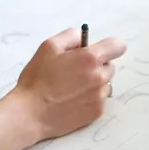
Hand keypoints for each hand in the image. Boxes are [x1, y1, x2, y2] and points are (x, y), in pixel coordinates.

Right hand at [10, 29, 126, 141]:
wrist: (31, 113)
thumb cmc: (37, 79)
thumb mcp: (49, 46)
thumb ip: (71, 36)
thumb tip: (82, 39)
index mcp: (89, 58)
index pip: (117, 46)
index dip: (109, 46)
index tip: (99, 50)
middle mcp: (99, 77)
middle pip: (110, 66)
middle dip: (97, 65)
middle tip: (76, 70)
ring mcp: (99, 97)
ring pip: (106, 84)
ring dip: (95, 82)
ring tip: (73, 86)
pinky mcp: (96, 113)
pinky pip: (100, 99)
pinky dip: (91, 97)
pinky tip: (73, 99)